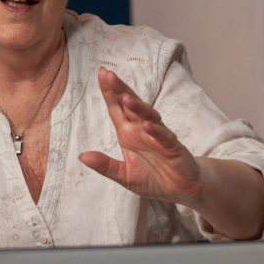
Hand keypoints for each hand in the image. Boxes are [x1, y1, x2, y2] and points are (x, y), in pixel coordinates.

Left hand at [78, 68, 203, 203]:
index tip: (102, 73)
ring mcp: (159, 137)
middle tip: (109, 75)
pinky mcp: (173, 149)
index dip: (110, 92)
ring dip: (138, 107)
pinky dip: (157, 132)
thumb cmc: (153, 178)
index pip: (117, 109)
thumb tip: (82, 157)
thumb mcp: (124, 175)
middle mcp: (143, 130)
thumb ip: (105, 165)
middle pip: (131, 106)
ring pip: (148, 117)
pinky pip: (164, 138)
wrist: (181, 189)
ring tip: (125, 97)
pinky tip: (147, 126)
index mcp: (129, 133)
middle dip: (120, 91)